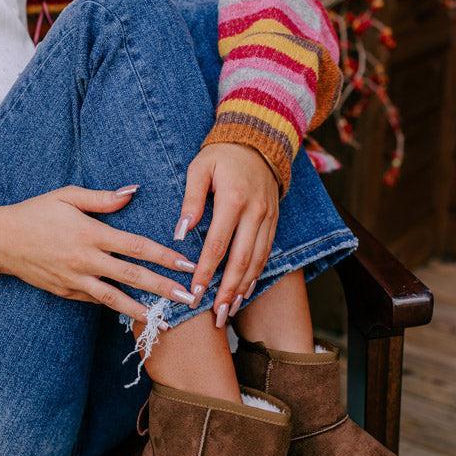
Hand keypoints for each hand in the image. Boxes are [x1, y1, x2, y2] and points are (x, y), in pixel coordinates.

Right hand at [0, 186, 196, 323]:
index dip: (164, 256)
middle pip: (133, 276)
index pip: (137, 247)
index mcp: (91, 233)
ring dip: (143, 310)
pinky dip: (116, 307)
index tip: (186, 264)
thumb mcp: (67, 196)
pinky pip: (96, 301)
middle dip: (163, 288)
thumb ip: (103, 198)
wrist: (1, 240)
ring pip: (115, 299)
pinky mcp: (67, 292)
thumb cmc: (36, 213)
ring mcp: (76, 280)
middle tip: (188, 298)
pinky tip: (135, 313)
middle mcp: (86, 260)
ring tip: (165, 320)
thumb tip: (133, 192)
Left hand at [175, 143, 278, 323]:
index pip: (218, 244)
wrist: (259, 140)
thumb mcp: (200, 168)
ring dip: (243, 289)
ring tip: (229, 311)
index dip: (206, 271)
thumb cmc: (222, 155)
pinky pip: (266, 254)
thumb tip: (181, 232)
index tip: (195, 292)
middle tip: (216, 314)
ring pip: (257, 261)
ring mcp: (269, 218)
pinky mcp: (274, 222)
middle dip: (228, 290)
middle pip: (242, 259)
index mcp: (234, 199)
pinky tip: (245, 292)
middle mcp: (256, 212)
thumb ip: (191, 200)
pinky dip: (255, 275)